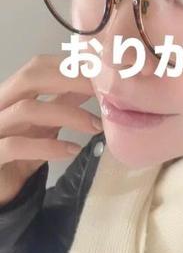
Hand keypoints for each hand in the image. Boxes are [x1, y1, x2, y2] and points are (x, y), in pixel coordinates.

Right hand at [0, 54, 101, 204]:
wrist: (0, 188)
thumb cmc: (20, 155)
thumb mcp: (44, 126)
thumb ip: (63, 104)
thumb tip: (93, 84)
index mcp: (12, 95)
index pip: (38, 66)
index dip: (69, 65)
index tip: (101, 73)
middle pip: (29, 78)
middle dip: (70, 80)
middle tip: (102, 91)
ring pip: (26, 110)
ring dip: (68, 115)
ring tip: (96, 126)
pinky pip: (17, 146)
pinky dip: (49, 147)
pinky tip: (72, 150)